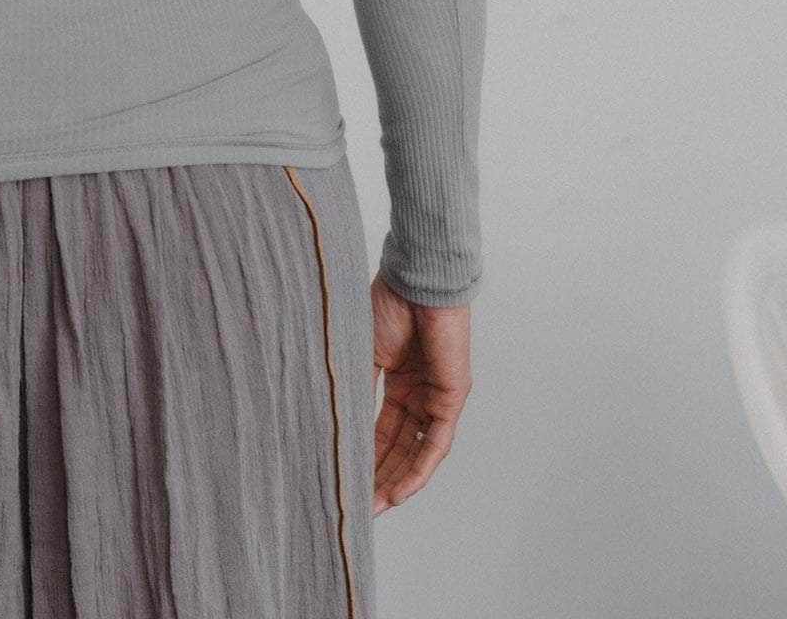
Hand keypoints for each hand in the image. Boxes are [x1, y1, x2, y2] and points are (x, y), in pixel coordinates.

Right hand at [369, 271, 471, 512]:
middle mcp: (419, 393)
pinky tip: (400, 490)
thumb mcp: (363, 352)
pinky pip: (436, 443)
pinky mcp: (452, 397)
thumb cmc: (389, 303)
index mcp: (398, 381)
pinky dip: (419, 469)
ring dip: (397, 480)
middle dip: (379, 476)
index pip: (381, 430)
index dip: (365, 456)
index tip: (346, 479)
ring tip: (375, 506)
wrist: (417, 280)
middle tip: (359, 504)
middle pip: (399, 447)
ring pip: (417, 451)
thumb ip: (356, 387)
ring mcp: (438, 397)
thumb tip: (334, 421)